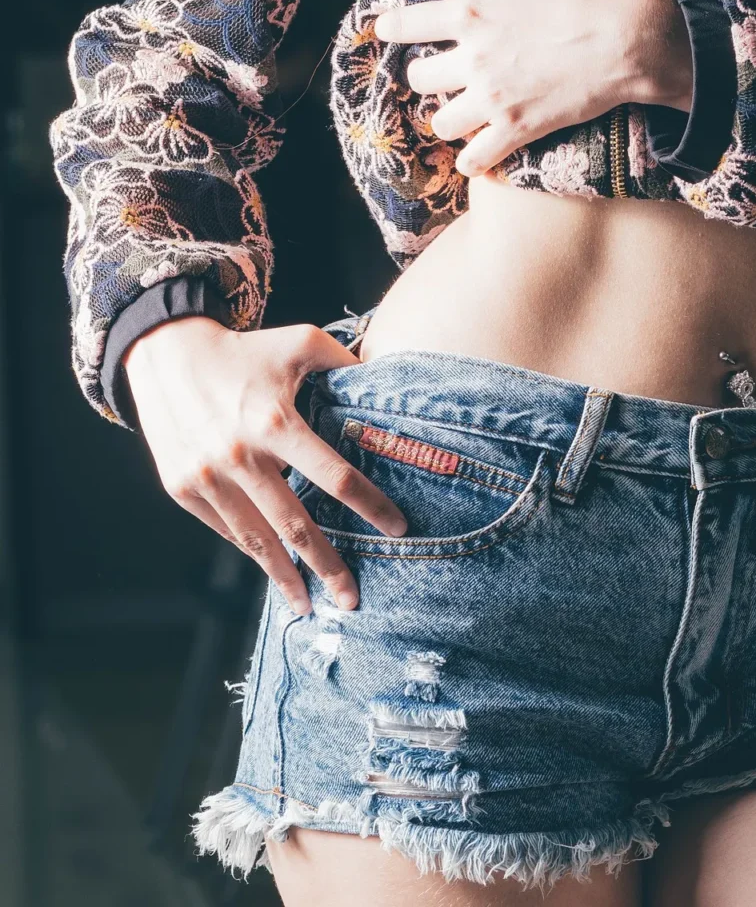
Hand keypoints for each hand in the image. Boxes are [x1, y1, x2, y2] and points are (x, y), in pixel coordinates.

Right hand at [123, 316, 408, 614]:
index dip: (371, 507)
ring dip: (286, 577)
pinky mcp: (182, 489)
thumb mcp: (299, 342)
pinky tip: (274, 570)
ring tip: (310, 606)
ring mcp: (207, 477)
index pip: (336, 478)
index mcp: (275, 422)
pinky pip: (226, 530)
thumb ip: (345, 364)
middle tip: (353, 600)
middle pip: (296, 526)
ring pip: (256, 541)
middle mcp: (240, 456)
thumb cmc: (244, 350)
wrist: (164, 352)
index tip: (397, 529)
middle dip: (329, 568)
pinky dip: (252, 551)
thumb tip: (388, 387)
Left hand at [372, 0, 692, 176]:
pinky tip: (476, 157)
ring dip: (449, 119)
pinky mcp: (517, 130)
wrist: (631, 42)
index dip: (392, 28)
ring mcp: (493, 98)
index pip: (410, 23)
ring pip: (441, 122)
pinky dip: (471, 161)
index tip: (385, 31)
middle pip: (419, 79)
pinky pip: (474, 160)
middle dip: (427, 77)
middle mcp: (474, 58)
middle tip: (443, 78)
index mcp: (473, 12)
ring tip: (463, 116)